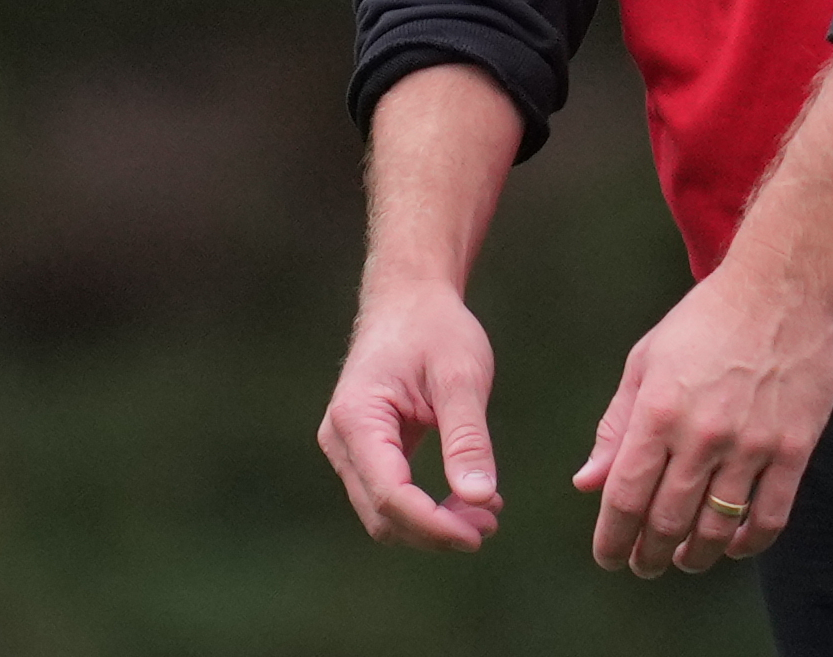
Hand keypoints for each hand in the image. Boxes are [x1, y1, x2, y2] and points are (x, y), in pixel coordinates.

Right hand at [318, 281, 505, 551]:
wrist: (410, 299)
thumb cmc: (436, 328)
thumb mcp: (461, 376)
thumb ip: (468, 438)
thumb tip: (480, 499)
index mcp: (357, 417)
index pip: (390, 494)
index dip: (434, 524)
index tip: (479, 533)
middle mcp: (341, 439)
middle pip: (382, 514)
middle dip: (436, 530)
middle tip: (491, 524)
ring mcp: (348, 448)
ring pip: (383, 513)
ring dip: (432, 525)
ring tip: (485, 515)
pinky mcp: (364, 451)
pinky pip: (389, 495)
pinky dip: (426, 509)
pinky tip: (468, 500)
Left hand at [572, 263, 832, 576]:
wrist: (781, 290)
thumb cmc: (704, 322)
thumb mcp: (645, 362)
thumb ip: (616, 426)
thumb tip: (587, 483)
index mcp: (657, 412)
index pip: (624, 497)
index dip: (611, 539)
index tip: (609, 556)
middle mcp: (702, 434)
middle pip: (667, 521)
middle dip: (648, 555)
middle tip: (643, 563)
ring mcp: (751, 445)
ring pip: (716, 529)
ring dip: (694, 556)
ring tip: (683, 559)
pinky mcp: (793, 449)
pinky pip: (769, 517)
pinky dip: (747, 544)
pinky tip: (731, 545)